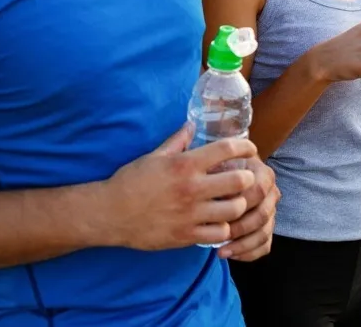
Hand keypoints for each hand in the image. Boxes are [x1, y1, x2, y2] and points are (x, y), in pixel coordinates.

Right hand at [103, 123, 257, 250]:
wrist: (110, 213)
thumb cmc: (131, 182)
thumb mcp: (154, 156)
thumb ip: (177, 141)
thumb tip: (191, 125)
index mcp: (184, 165)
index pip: (226, 150)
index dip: (245, 147)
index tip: (250, 148)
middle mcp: (192, 189)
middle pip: (239, 181)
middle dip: (246, 177)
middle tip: (243, 178)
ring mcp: (191, 214)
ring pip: (235, 209)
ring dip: (238, 204)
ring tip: (233, 201)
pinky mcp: (187, 235)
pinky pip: (220, 233)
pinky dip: (224, 227)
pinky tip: (218, 221)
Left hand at [218, 156, 278, 261]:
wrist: (231, 171)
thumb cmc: (221, 168)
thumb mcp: (219, 164)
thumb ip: (217, 175)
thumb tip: (212, 196)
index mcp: (264, 174)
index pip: (258, 190)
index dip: (240, 203)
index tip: (218, 211)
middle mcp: (272, 194)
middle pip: (262, 215)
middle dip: (239, 228)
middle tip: (217, 236)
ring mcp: (272, 212)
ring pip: (264, 233)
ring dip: (242, 246)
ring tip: (221, 252)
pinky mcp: (268, 228)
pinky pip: (265, 245)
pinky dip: (249, 253)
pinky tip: (231, 255)